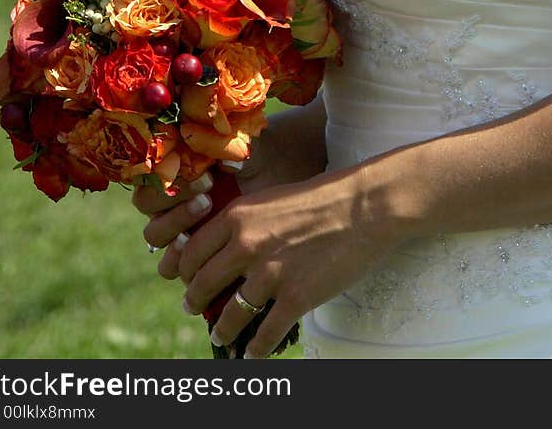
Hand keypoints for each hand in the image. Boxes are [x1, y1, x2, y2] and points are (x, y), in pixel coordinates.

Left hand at [148, 167, 398, 357]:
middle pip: (201, 285)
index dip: (185, 271)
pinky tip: (251, 354)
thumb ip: (246, 221)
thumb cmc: (324, 196)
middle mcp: (246, 245)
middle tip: (194, 307)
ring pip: (229, 315)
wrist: (367, 205)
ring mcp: (270, 274)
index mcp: (238, 216)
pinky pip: (264, 334)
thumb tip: (226, 247)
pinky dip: (255, 349)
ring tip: (220, 335)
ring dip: (222, 330)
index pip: (191, 252)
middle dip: (194, 302)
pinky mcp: (296, 298)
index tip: (188, 279)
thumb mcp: (273, 197)